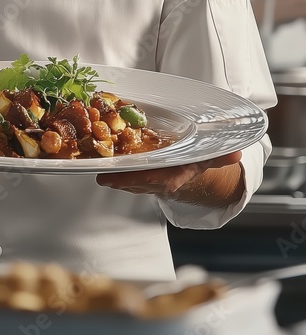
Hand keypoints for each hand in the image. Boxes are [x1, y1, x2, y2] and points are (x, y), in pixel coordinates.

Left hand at [96, 151, 242, 200]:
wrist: (191, 169)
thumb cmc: (196, 160)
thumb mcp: (208, 157)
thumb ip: (220, 156)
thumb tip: (238, 152)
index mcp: (172, 179)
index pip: (154, 181)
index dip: (138, 180)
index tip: (123, 178)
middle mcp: (157, 182)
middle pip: (134, 181)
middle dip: (118, 177)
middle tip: (101, 172)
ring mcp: (145, 180)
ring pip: (126, 178)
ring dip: (112, 173)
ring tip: (96, 164)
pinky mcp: (136, 176)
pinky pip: (123, 173)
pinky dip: (113, 168)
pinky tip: (99, 159)